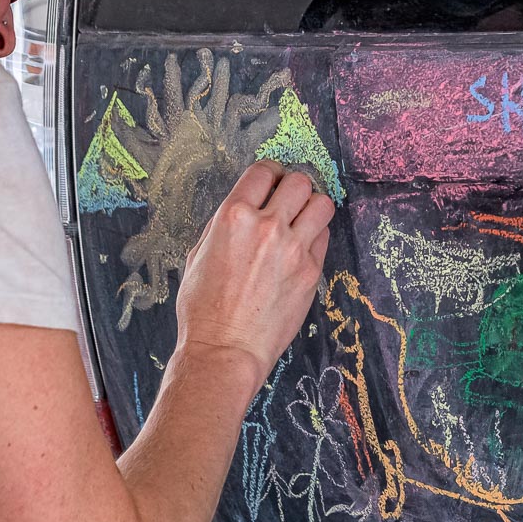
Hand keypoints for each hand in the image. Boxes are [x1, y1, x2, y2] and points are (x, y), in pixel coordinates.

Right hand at [173, 162, 333, 393]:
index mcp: (233, 217)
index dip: (270, 173)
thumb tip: (243, 211)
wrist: (225, 349)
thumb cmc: (203, 309)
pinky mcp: (310, 272)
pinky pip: (324, 238)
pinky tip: (303, 248)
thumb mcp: (198, 256)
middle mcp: (266, 226)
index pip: (263, 172)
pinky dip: (315, 237)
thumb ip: (223, 226)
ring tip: (303, 220)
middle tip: (289, 200)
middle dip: (294, 187)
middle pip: (299, 181)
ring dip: (312, 207)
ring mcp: (293, 249)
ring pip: (322, 204)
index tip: (272, 181)